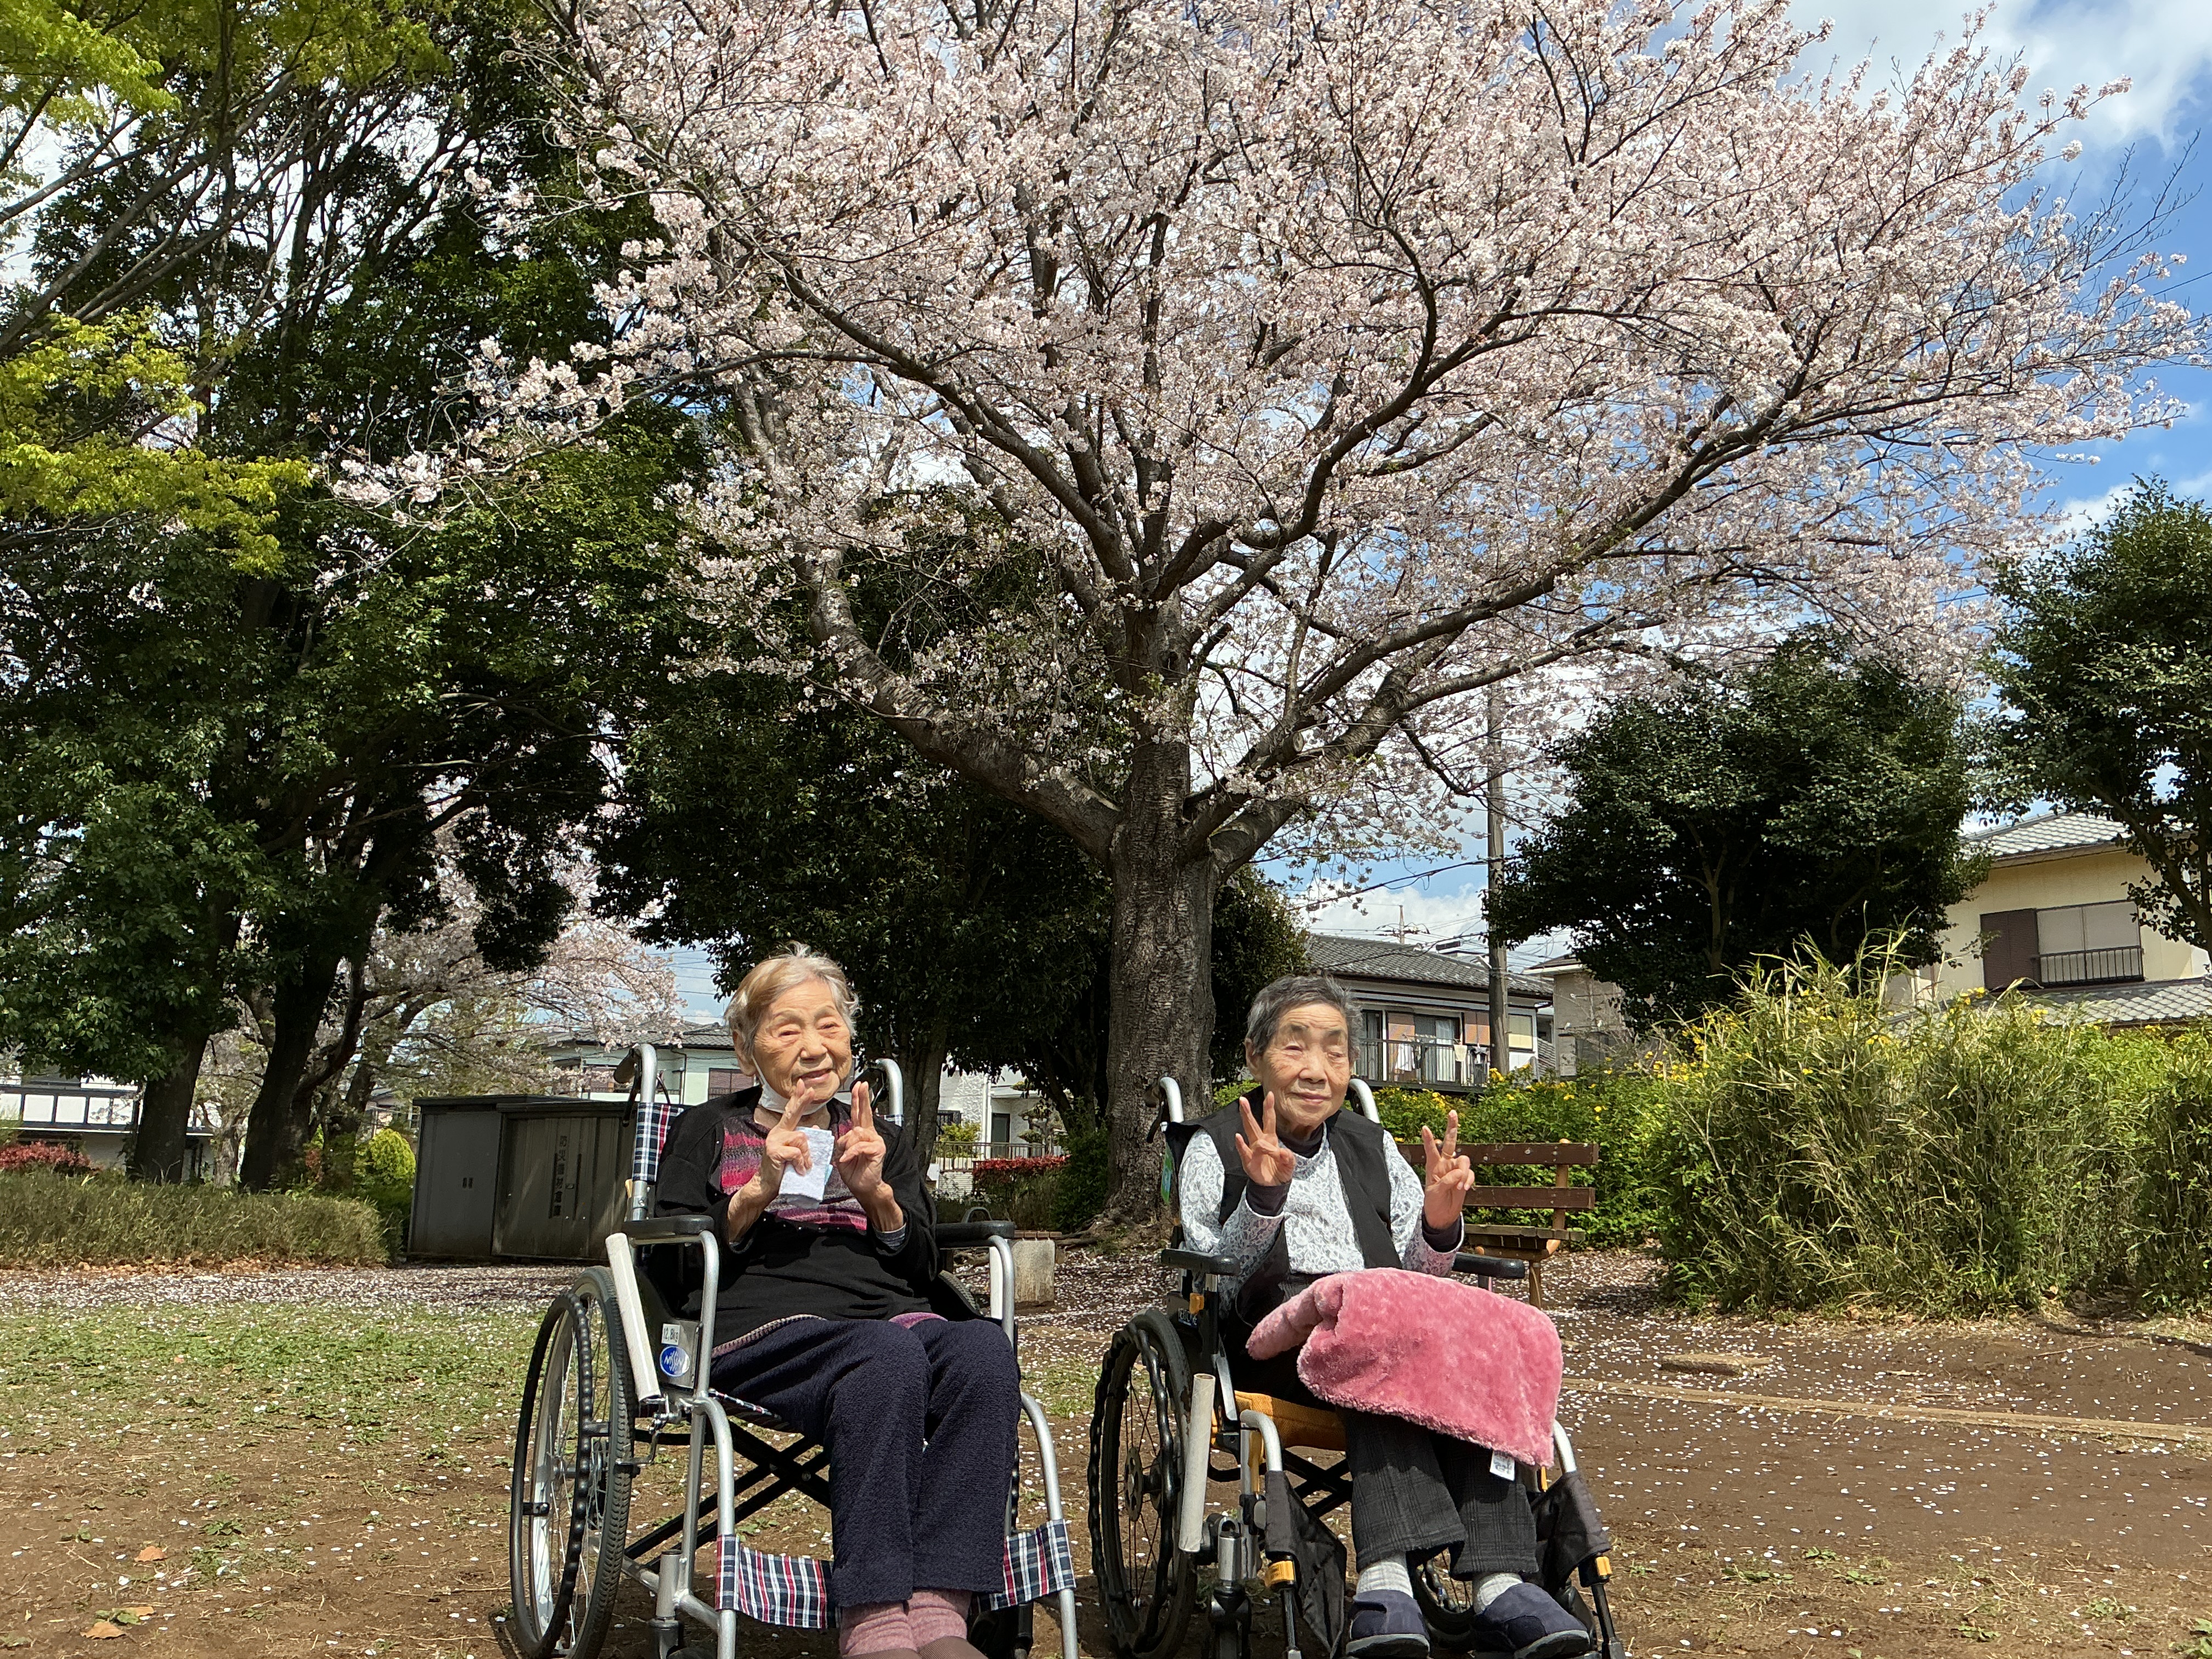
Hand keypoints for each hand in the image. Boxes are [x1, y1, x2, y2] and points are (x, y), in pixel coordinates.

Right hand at [751, 1092, 812, 1201]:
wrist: (767, 1185)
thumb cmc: (782, 1170)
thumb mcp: (795, 1154)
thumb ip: (803, 1141)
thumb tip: (814, 1129)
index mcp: (782, 1132)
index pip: (791, 1111)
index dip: (797, 1098)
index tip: (803, 1084)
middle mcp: (777, 1133)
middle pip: (792, 1114)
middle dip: (803, 1101)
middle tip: (811, 1090)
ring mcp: (774, 1141)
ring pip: (801, 1138)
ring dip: (806, 1154)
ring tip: (803, 1165)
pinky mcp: (774, 1151)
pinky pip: (796, 1152)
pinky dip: (801, 1162)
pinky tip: (799, 1169)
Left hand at [834, 1083, 887, 1200]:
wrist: (863, 1187)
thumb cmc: (854, 1172)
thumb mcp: (842, 1154)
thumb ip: (843, 1141)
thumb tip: (843, 1134)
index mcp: (861, 1135)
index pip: (858, 1114)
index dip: (858, 1100)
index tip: (858, 1087)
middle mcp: (870, 1135)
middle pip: (865, 1113)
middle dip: (862, 1098)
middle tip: (862, 1085)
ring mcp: (875, 1141)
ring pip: (856, 1132)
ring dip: (847, 1145)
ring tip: (846, 1156)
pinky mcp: (878, 1149)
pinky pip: (860, 1145)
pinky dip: (851, 1153)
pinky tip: (847, 1159)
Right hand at [1235, 1092, 1295, 1188]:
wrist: (1273, 1187)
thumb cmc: (1280, 1171)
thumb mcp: (1290, 1164)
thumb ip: (1288, 1157)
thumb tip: (1282, 1152)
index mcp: (1271, 1139)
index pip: (1269, 1120)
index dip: (1269, 1108)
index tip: (1270, 1094)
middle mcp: (1260, 1142)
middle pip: (1253, 1123)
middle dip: (1248, 1111)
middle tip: (1242, 1099)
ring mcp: (1253, 1151)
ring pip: (1249, 1134)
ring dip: (1247, 1121)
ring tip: (1243, 1109)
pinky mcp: (1249, 1161)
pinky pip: (1245, 1152)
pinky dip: (1241, 1145)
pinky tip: (1238, 1137)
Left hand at [1419, 1110, 1473, 1231]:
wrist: (1442, 1215)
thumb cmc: (1434, 1203)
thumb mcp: (1435, 1192)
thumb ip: (1446, 1181)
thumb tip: (1459, 1173)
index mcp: (1432, 1166)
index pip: (1430, 1149)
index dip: (1428, 1139)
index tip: (1424, 1127)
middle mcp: (1444, 1164)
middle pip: (1450, 1142)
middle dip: (1452, 1127)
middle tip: (1452, 1113)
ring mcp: (1455, 1170)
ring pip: (1464, 1160)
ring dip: (1463, 1172)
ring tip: (1459, 1186)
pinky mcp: (1464, 1178)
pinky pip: (1470, 1174)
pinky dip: (1468, 1180)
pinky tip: (1464, 1188)